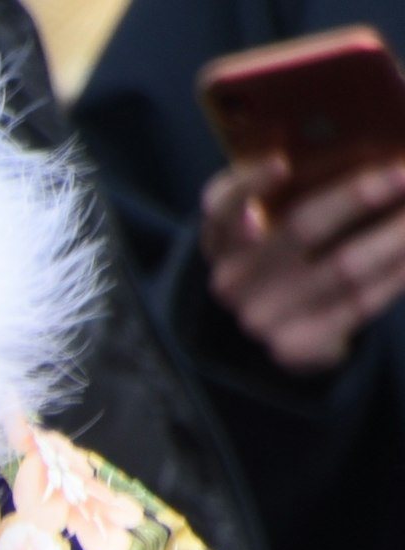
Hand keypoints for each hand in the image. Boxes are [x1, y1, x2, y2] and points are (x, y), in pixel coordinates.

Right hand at [202, 153, 404, 372]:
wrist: (276, 320)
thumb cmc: (285, 248)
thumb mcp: (271, 216)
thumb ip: (298, 183)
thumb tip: (368, 146)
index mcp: (221, 237)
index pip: (222, 205)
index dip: (251, 184)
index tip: (282, 162)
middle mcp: (232, 278)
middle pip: (301, 228)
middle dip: (359, 195)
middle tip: (403, 172)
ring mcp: (260, 316)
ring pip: (344, 266)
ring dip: (398, 233)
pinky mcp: (294, 344)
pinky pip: (359, 303)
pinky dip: (398, 271)